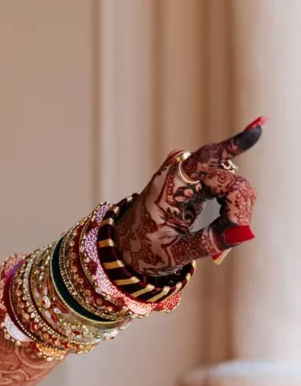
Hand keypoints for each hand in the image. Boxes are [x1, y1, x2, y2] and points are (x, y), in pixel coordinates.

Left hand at [115, 118, 263, 275]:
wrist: (130, 244)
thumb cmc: (145, 248)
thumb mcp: (174, 252)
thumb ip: (208, 242)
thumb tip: (245, 234)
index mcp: (168, 184)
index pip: (204, 159)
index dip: (231, 147)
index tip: (256, 133)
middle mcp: (182, 172)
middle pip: (230, 181)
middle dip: (237, 211)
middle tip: (229, 238)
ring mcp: (193, 175)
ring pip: (235, 186)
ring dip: (235, 213)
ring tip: (218, 236)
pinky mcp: (202, 181)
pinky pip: (231, 191)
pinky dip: (232, 211)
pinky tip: (222, 226)